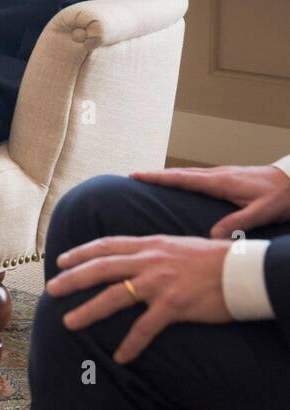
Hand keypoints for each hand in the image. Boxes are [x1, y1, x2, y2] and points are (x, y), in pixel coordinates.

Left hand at [47, 234, 231, 363]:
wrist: (241, 270)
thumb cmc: (210, 259)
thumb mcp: (174, 244)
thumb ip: (150, 250)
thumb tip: (131, 255)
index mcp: (148, 245)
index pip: (105, 245)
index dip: (80, 253)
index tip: (60, 260)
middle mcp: (148, 261)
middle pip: (100, 269)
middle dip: (72, 279)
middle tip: (51, 289)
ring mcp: (159, 283)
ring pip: (114, 297)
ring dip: (88, 311)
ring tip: (69, 322)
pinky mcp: (173, 305)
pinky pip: (145, 327)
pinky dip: (130, 344)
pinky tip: (120, 356)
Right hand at [128, 163, 289, 240]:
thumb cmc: (283, 196)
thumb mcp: (262, 212)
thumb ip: (237, 222)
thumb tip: (211, 236)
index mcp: (221, 182)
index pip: (182, 178)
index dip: (157, 177)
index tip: (136, 175)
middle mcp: (219, 174)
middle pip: (181, 173)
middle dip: (157, 175)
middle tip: (135, 176)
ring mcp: (224, 173)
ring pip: (190, 173)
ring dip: (169, 176)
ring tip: (153, 180)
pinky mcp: (231, 176)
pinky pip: (199, 176)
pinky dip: (184, 178)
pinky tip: (184, 184)